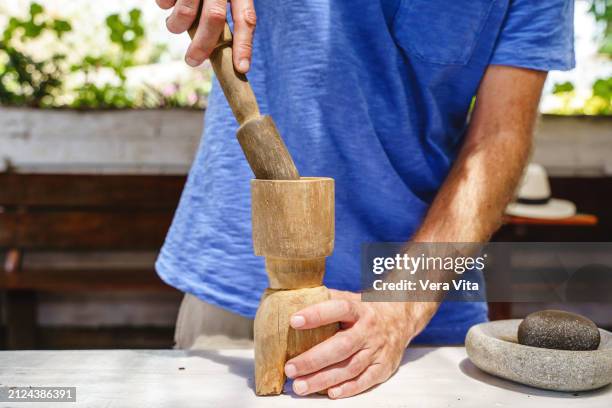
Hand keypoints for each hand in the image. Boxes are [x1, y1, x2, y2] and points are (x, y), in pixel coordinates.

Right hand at [155, 0, 255, 71]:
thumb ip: (223, 11)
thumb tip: (215, 49)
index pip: (246, 18)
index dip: (245, 45)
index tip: (242, 68)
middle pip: (214, 19)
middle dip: (203, 46)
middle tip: (192, 61)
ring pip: (186, 12)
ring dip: (177, 27)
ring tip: (174, 26)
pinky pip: (164, 0)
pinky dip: (164, 5)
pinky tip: (167, 1)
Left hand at [284, 290, 435, 398]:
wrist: (401, 318)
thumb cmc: (365, 310)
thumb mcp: (350, 298)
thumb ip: (326, 299)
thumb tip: (292, 298)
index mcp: (359, 308)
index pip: (338, 308)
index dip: (316, 314)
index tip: (294, 321)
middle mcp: (369, 329)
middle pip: (341, 346)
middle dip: (314, 359)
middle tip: (290, 368)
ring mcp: (378, 349)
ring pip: (350, 367)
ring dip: (324, 379)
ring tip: (300, 386)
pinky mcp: (384, 367)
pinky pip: (365, 381)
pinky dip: (348, 388)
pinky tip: (329, 392)